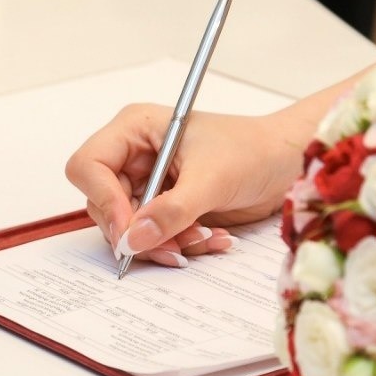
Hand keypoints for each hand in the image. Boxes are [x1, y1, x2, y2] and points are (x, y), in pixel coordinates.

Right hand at [65, 104, 305, 266]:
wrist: (286, 162)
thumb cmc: (253, 150)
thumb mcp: (211, 179)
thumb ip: (171, 210)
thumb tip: (133, 239)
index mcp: (135, 130)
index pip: (89, 166)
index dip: (105, 201)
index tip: (131, 230)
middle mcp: (135, 156)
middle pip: (104, 205)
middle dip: (140, 230)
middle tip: (175, 245)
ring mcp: (149, 183)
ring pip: (129, 228)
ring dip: (165, 242)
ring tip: (204, 238)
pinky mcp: (165, 206)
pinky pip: (155, 237)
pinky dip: (180, 244)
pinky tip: (212, 238)